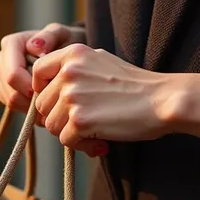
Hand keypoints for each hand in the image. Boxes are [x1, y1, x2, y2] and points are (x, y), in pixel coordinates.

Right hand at [0, 23, 85, 115]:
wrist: (61, 54)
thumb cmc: (63, 43)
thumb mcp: (62, 35)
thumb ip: (50, 36)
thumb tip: (33, 47)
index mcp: (10, 44)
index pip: (13, 75)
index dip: (30, 87)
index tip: (47, 89)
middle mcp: (0, 60)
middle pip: (10, 90)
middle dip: (31, 98)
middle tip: (51, 98)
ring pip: (10, 100)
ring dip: (30, 105)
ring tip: (48, 100)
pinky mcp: (1, 90)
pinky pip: (11, 106)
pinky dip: (27, 108)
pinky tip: (41, 102)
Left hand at [33, 44, 170, 154]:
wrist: (162, 100)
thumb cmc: (134, 86)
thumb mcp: (100, 62)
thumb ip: (73, 70)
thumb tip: (45, 89)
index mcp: (73, 54)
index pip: (38, 73)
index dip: (43, 92)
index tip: (58, 103)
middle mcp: (69, 72)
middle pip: (42, 106)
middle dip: (59, 119)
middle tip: (83, 124)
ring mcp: (72, 96)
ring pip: (52, 126)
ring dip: (70, 134)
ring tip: (94, 132)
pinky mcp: (79, 120)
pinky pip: (66, 141)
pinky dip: (82, 145)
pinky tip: (100, 141)